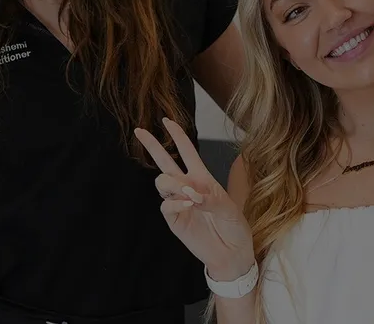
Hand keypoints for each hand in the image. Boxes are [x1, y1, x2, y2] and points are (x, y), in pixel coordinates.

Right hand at [134, 118, 254, 279]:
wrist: (232, 253)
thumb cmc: (234, 227)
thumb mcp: (229, 208)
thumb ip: (210, 198)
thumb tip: (191, 193)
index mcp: (202, 178)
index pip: (187, 152)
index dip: (177, 135)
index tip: (166, 121)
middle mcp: (187, 187)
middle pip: (165, 163)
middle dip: (153, 146)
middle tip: (139, 131)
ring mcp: (178, 203)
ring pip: (162, 182)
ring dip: (173, 184)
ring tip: (189, 194)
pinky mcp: (174, 219)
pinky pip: (165, 205)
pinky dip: (175, 202)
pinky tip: (188, 204)